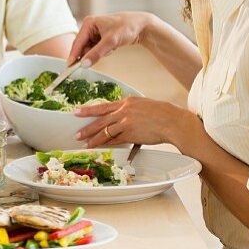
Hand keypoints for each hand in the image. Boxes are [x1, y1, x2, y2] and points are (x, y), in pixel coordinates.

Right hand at [67, 12, 153, 65]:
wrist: (142, 26)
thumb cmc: (127, 27)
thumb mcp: (111, 41)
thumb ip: (96, 53)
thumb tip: (84, 64)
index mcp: (89, 23)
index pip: (78, 42)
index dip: (74, 55)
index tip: (69, 67)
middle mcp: (90, 27)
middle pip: (82, 46)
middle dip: (90, 54)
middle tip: (97, 58)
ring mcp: (95, 33)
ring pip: (90, 49)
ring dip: (98, 53)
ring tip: (111, 48)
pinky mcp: (100, 38)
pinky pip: (96, 49)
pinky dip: (103, 52)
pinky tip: (112, 48)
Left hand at [72, 96, 202, 150]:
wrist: (172, 121)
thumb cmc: (161, 113)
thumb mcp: (142, 104)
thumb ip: (129, 108)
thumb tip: (120, 114)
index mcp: (126, 102)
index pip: (102, 106)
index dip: (88, 110)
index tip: (76, 112)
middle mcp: (124, 111)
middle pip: (100, 120)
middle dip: (87, 128)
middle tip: (77, 134)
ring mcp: (127, 123)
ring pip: (105, 132)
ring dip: (94, 139)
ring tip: (85, 144)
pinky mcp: (131, 134)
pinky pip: (115, 140)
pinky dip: (107, 144)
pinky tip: (101, 147)